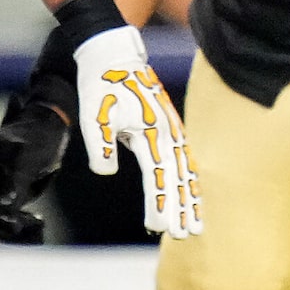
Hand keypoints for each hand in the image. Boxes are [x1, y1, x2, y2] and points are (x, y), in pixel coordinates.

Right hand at [0, 83, 71, 243]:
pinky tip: (37, 223)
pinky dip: (19, 224)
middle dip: (5, 227)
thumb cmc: (38, 134)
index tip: (17, 224)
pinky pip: (6, 217)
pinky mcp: (5, 194)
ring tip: (36, 228)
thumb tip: (7, 205)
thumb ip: (16, 180)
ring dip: (12, 230)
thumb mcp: (28, 156)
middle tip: (31, 230)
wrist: (51, 124)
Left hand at [74, 26, 201, 238]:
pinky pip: (186, 159)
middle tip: (186, 234)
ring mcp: (173, 129)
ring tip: (195, 224)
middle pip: (179, 177)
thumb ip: (101, 145)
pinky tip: (193, 195)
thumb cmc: (101, 85)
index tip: (158, 227)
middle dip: (182, 207)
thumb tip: (106, 171)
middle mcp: (168, 132)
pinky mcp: (171, 127)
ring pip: (187, 170)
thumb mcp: (94, 114)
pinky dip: (191, 180)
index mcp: (151, 131)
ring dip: (191, 197)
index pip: (157, 175)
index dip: (159, 202)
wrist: (114, 55)